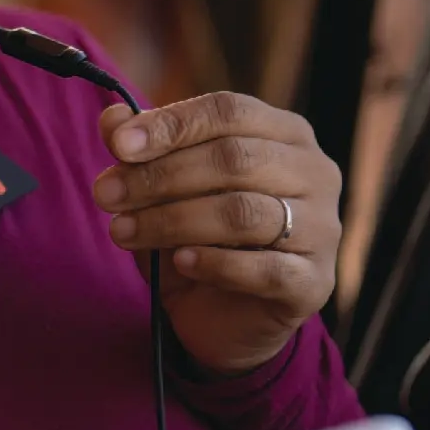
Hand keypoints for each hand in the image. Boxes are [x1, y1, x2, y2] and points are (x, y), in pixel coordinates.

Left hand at [92, 91, 341, 376]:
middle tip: (106, 194)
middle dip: (161, 175)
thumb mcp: (161, 192)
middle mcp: (315, 172)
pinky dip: (215, 263)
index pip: (230, 111)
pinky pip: (264, 268)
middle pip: (235, 158)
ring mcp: (322, 228)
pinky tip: (179, 262)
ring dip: (173, 220)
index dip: (172, 124)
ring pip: (243, 212)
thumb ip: (140, 151)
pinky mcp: (314, 282)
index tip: (118, 146)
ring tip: (123, 231)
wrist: (225, 319)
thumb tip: (112, 118)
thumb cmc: (199, 239)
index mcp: (285, 133)